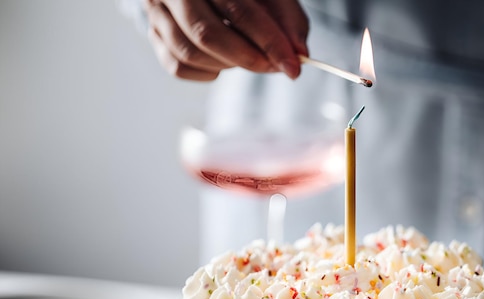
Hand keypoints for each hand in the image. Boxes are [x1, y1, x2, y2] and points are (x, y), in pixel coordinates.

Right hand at [143, 0, 308, 80]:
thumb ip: (289, 21)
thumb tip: (299, 56)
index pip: (239, 11)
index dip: (270, 43)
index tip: (293, 67)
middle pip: (207, 35)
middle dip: (248, 59)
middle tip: (274, 67)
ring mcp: (157, 12)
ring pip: (189, 54)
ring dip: (228, 65)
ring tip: (248, 56)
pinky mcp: (154, 34)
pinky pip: (178, 66)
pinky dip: (208, 72)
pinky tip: (223, 60)